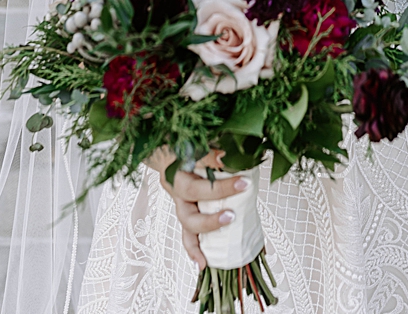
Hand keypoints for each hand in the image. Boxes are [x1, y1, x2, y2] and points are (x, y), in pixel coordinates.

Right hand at [153, 149, 248, 267]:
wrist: (168, 156)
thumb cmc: (186, 150)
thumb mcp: (198, 144)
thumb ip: (211, 150)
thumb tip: (228, 155)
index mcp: (178, 164)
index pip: (195, 161)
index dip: (215, 167)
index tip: (239, 172)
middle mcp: (176, 185)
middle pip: (191, 192)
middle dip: (217, 193)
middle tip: (239, 193)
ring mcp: (180, 203)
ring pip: (187, 219)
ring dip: (208, 224)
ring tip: (228, 221)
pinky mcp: (186, 217)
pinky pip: (187, 236)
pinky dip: (194, 250)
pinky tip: (202, 263)